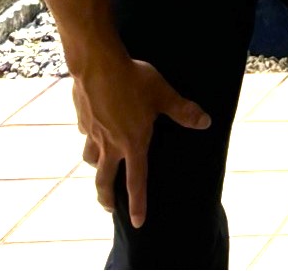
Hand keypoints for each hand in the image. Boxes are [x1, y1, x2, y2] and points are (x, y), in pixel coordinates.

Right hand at [72, 53, 210, 225]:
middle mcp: (110, 144)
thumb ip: (183, 111)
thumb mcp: (164, 95)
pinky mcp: (82, 119)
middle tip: (109, 207)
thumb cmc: (134, 80)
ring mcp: (93, 133)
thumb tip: (205, 123)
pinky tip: (95, 129)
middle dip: (106, 197)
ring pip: (91, 159)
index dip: (137, 203)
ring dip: (97, 167)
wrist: (97, 65)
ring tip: (101, 169)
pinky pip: (86, 134)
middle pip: (104, 180)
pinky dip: (91, 137)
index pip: (136, 180)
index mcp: (132, 143)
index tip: (137, 222)